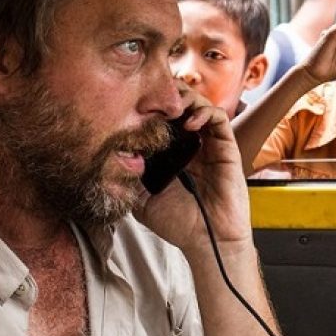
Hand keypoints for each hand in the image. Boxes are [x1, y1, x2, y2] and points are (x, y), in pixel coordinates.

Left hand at [133, 81, 250, 256]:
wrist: (207, 240)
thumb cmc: (177, 223)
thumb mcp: (141, 200)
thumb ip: (128, 178)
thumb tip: (109, 155)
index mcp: (170, 152)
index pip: (160, 117)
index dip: (150, 106)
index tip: (134, 105)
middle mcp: (189, 144)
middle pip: (180, 104)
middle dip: (167, 95)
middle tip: (154, 98)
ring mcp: (208, 144)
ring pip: (200, 104)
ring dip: (186, 98)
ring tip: (172, 107)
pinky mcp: (226, 147)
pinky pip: (218, 118)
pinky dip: (205, 112)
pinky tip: (190, 123)